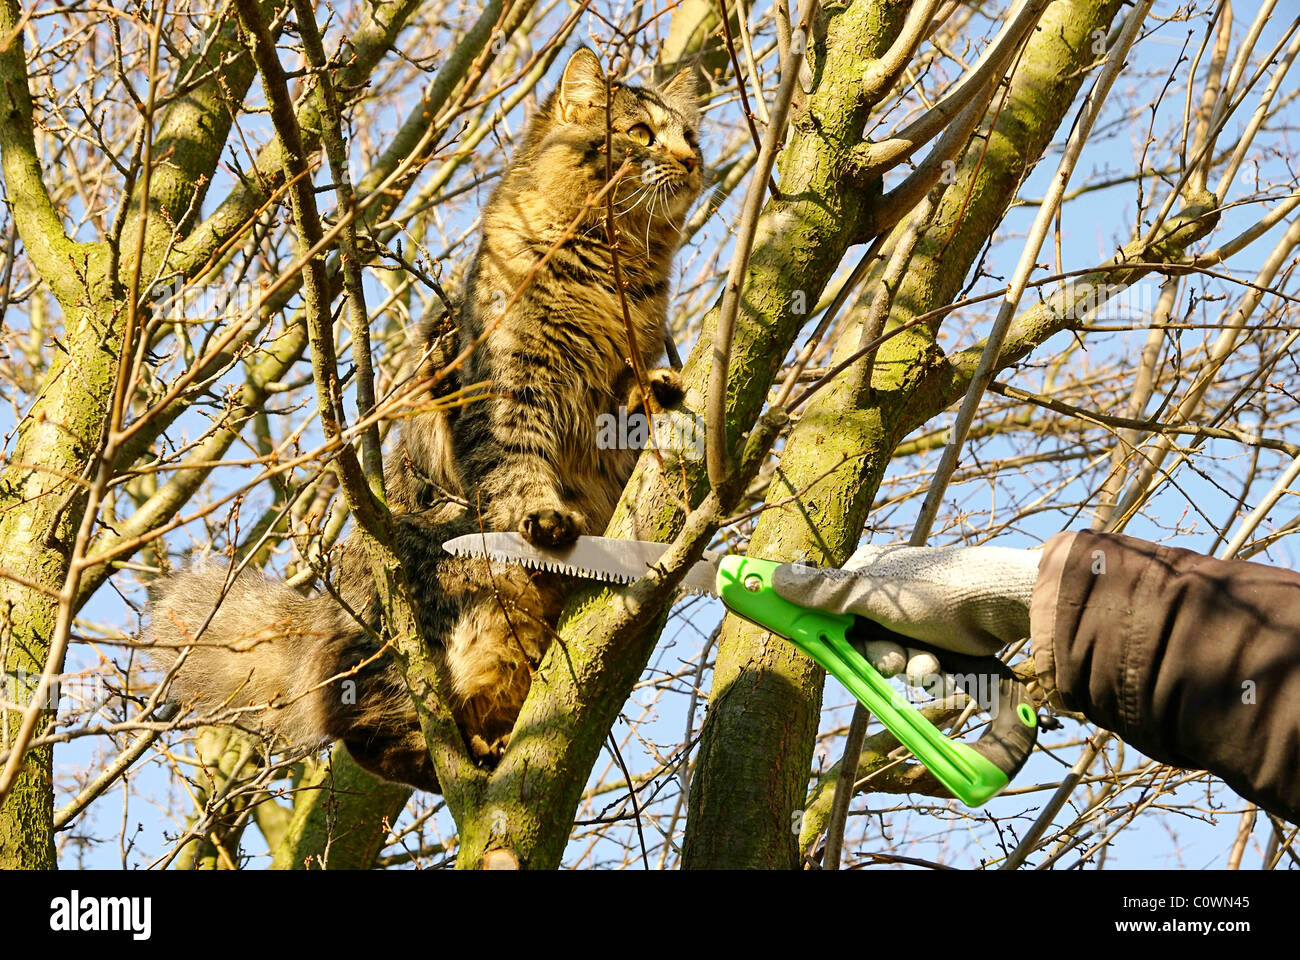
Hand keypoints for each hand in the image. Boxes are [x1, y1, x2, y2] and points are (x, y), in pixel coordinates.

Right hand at [770, 542, 1041, 685]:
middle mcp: (886, 595)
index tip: (810, 643)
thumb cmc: (939, 590)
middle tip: (891, 659)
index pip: (824, 605)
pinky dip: (930, 669)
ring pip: (889, 658)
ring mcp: (913, 619)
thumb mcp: (873, 594)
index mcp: (865, 572)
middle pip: (857, 641)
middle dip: (876, 656)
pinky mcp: (938, 639)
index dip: (819, 629)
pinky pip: (917, 665)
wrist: (1006, 605)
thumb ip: (824, 593)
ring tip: (928, 660)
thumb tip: (775, 579)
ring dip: (907, 666)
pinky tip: (943, 662)